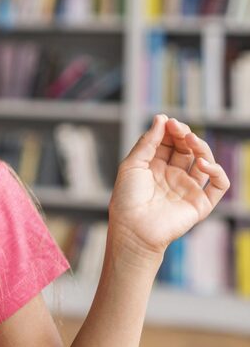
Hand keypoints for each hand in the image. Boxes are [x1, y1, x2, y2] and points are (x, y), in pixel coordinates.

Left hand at [109, 114, 229, 264]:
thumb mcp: (132, 165)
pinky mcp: (200, 203)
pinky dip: (216, 171)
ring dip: (201, 148)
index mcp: (154, 167)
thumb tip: (161, 118)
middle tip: (178, 128)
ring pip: (204, 162)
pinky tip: (203, 163)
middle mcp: (172, 176)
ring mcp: (187, 188)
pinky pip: (218, 185)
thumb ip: (148, 142)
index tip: (168, 121)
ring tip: (191, 140)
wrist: (133, 229)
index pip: (168, 143)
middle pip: (186, 149)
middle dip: (184, 136)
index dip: (169, 131)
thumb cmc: (127, 198)